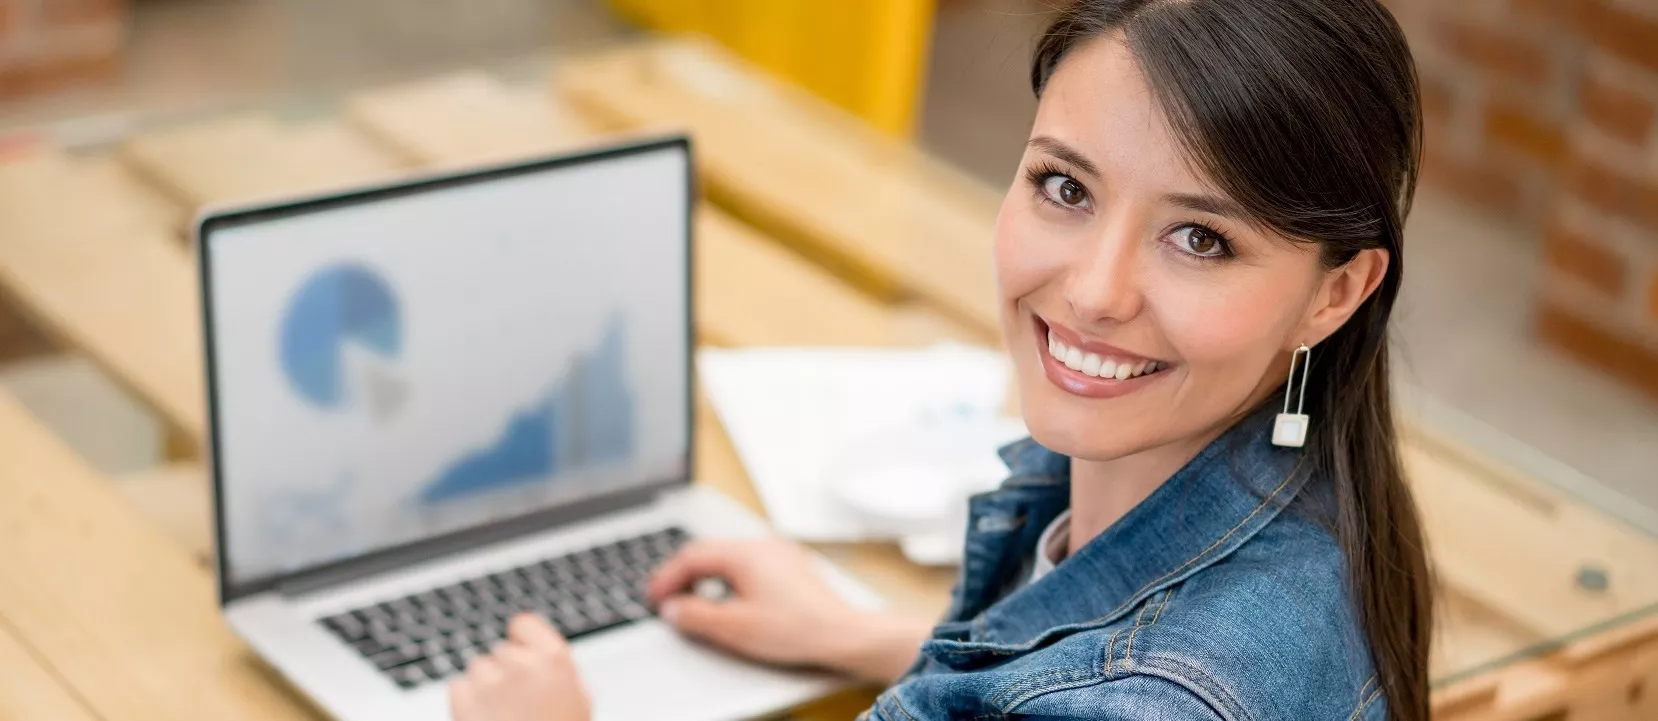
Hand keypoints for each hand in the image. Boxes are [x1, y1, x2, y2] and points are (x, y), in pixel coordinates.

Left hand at [450, 614, 590, 720]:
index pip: (523, 624)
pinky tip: (485, 719)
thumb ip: (560, 669)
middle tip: (517, 701)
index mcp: (554, 659)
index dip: (521, 640)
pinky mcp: (464, 703)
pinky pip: (458, 686)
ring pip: (477, 668)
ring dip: (485, 686)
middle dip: (504, 671)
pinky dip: (466, 700)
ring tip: (502, 714)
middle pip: (499, 651)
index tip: (522, 653)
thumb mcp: (580, 700)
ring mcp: (490, 683)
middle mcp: (521, 664)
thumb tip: (542, 652)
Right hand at [647, 537, 929, 683]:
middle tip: (667, 597)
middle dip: (683, 574)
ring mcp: (778, 552)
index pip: (692, 555)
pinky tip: (728, 597)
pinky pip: (748, 563)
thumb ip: (695, 616)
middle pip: (709, 551)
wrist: (841, 634)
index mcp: (745, 552)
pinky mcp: (790, 565)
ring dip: (705, 575)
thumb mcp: (734, 627)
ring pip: (728, 556)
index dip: (667, 577)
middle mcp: (762, 544)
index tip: (654, 596)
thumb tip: (672, 608)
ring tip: (692, 599)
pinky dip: (728, 577)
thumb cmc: (796, 629)